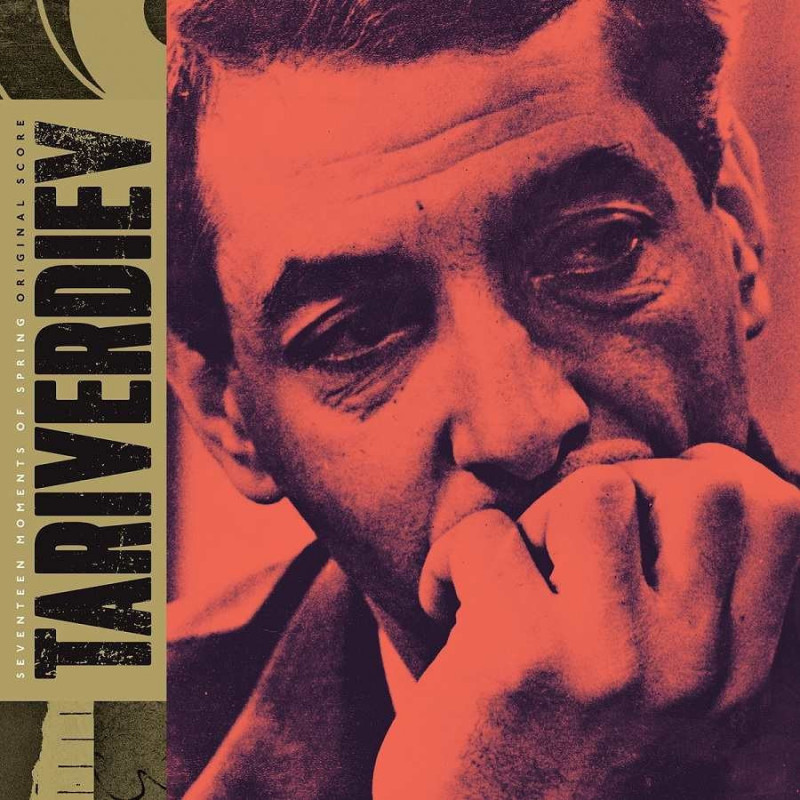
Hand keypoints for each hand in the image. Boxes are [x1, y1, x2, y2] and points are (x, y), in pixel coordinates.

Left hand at [373, 444, 799, 798]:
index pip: (772, 514)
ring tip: (514, 573)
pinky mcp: (524, 657)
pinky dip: (450, 560)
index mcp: (733, 671)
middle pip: (698, 487)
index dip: (703, 474)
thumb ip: (691, 598)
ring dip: (537, 518)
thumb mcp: (661, 686)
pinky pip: (488, 536)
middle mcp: (694, 667)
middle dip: (620, 488)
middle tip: (565, 541)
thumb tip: (691, 468)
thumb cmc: (561, 740)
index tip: (643, 499)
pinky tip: (444, 605)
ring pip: (596, 493)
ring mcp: (614, 660)